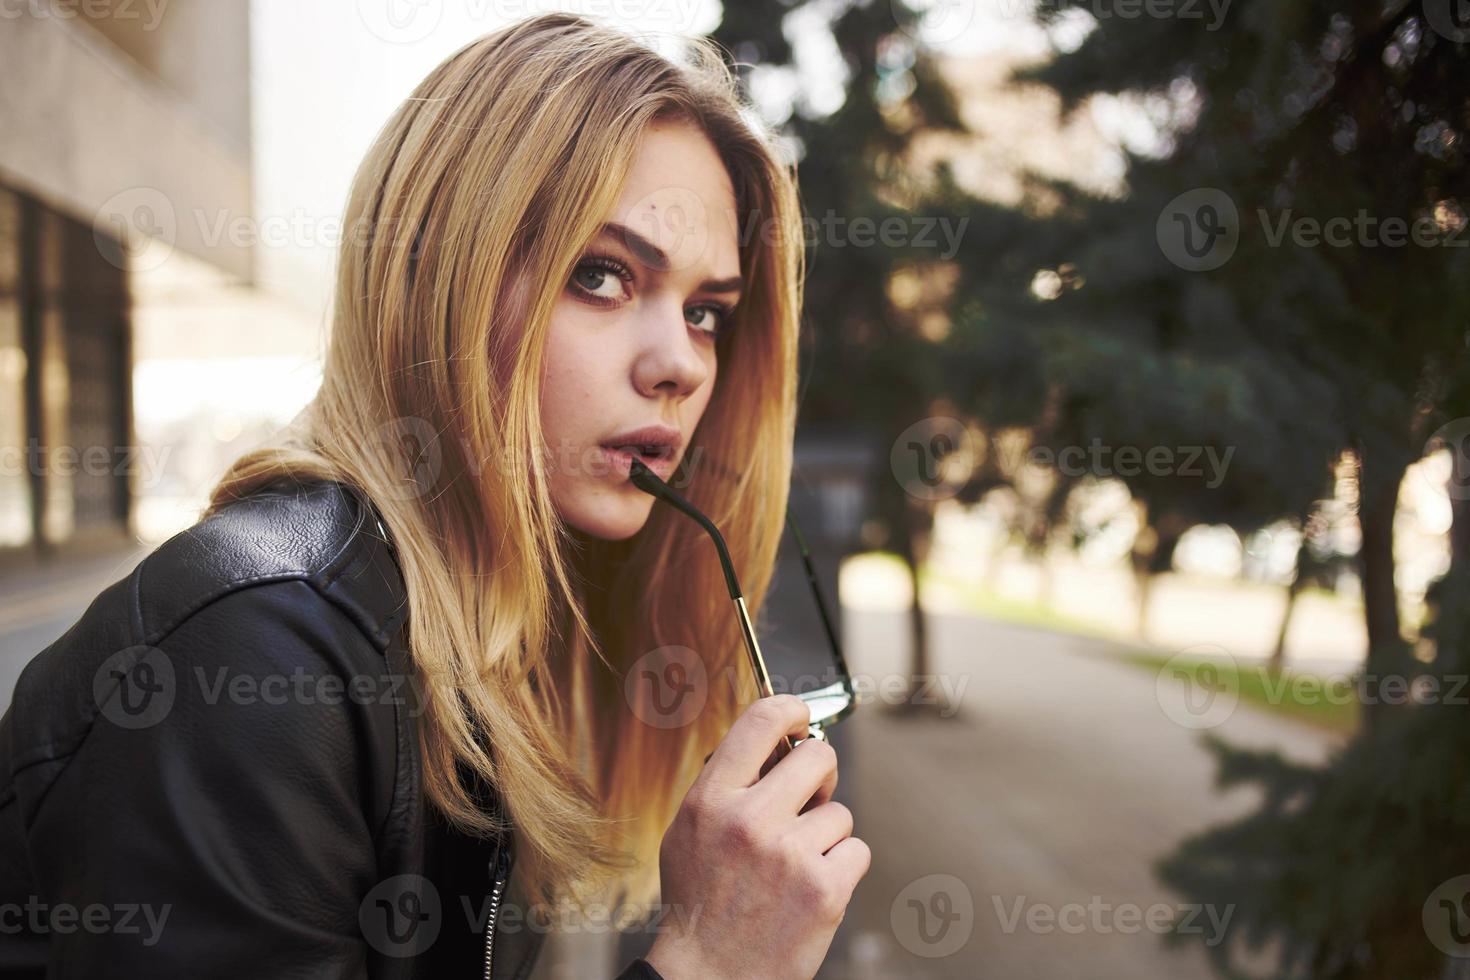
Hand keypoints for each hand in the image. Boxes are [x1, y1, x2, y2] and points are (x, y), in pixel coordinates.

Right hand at [645, 695, 869, 979]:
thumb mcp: (689, 829)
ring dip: (825, 836)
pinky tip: (811, 888)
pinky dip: (841, 868)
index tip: (801, 718)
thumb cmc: (701, 902)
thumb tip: (776, 741)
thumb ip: (727, 783)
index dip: (791, 710)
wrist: (709, 976)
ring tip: (793, 867)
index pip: (761, 721)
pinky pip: (856, 850)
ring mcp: (790, 855)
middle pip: (818, 756)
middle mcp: (750, 820)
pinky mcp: (825, 889)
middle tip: (808, 798)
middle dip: (819, 775)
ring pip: (839, 812)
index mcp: (711, 800)